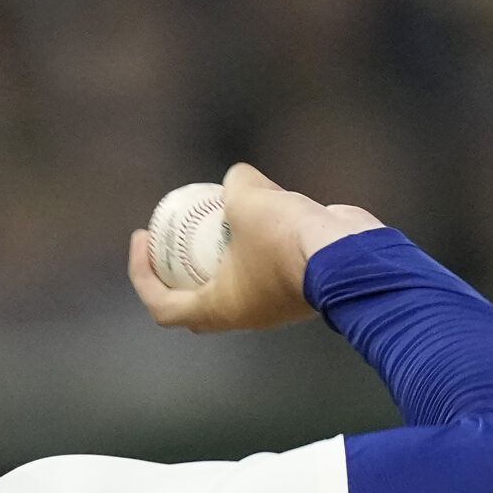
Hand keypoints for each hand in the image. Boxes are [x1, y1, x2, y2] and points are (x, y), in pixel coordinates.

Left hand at [128, 163, 382, 333]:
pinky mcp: (297, 286)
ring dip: (222, 249)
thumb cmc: (289, 237)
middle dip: (177, 269)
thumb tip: (236, 178)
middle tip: (171, 234)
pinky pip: (267, 265)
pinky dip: (258, 241)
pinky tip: (264, 207)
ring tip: (221, 209)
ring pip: (236, 278)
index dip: (142, 274)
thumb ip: (235, 185)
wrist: (351, 256)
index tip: (143, 239)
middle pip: (195, 299)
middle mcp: (244, 314)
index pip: (163, 306)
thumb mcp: (248, 200)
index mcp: (219, 309)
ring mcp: (272, 304)